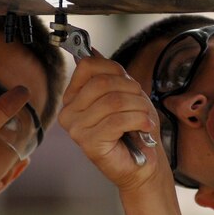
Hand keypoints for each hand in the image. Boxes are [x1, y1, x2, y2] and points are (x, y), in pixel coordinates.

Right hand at [59, 56, 164, 192]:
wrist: (142, 163)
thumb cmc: (133, 130)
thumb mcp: (123, 94)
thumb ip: (106, 74)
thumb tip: (91, 51)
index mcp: (73, 98)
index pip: (87, 66)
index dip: (114, 69)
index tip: (129, 81)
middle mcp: (69, 113)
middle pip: (101, 83)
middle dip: (131, 89)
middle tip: (141, 102)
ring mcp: (76, 129)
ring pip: (113, 101)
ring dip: (138, 107)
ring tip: (144, 117)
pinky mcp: (89, 143)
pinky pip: (117, 121)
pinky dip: (138, 120)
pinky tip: (144, 126)